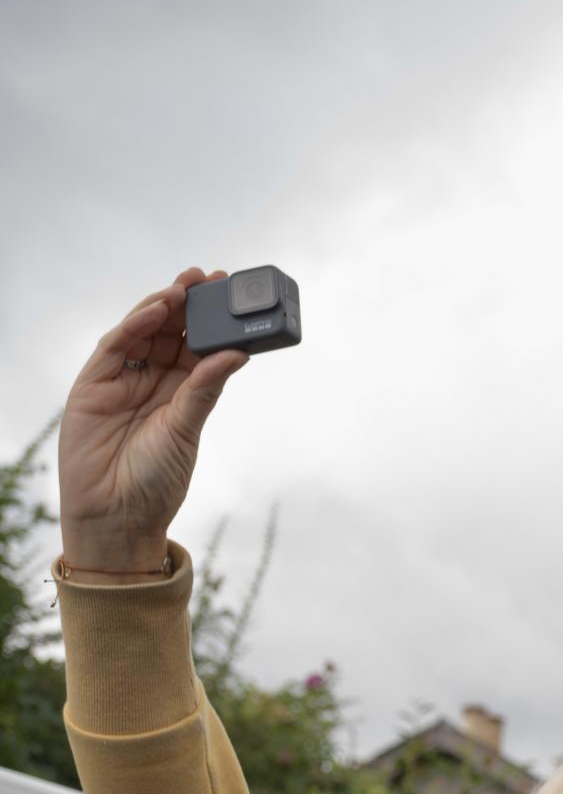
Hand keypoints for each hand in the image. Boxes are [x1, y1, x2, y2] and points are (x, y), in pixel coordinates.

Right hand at [57, 270, 246, 574]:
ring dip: (162, 308)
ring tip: (185, 288)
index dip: (213, 319)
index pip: (197, 345)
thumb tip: (239, 353)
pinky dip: (133, 326)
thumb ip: (206, 388)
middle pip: (170, 332)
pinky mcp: (92, 386)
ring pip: (142, 333)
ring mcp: (121, 381)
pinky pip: (114, 348)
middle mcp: (152, 381)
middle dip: (189, 303)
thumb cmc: (157, 479)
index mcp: (182, 390)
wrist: (117, 516)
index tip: (233, 293)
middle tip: (212, 278)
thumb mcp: (187, 428)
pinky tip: (155, 311)